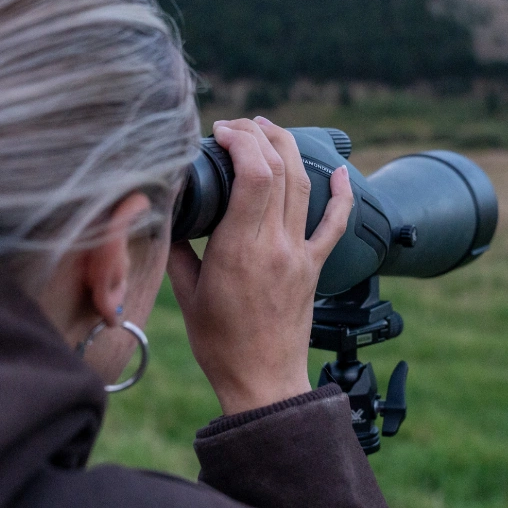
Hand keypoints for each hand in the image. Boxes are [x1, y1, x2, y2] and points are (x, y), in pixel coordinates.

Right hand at [166, 117, 353, 415]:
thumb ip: (177, 247)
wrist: (262, 381)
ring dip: (288, 148)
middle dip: (260, 134)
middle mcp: (275, 246)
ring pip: (304, 185)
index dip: (240, 140)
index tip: (220, 132)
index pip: (254, 175)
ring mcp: (299, 254)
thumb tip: (167, 210)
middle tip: (238, 125)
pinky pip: (336, 223)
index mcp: (239, 250)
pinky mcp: (314, 267)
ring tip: (269, 130)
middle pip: (279, 169)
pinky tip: (339, 170)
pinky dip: (340, 193)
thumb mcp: (185, 293)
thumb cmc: (219, 343)